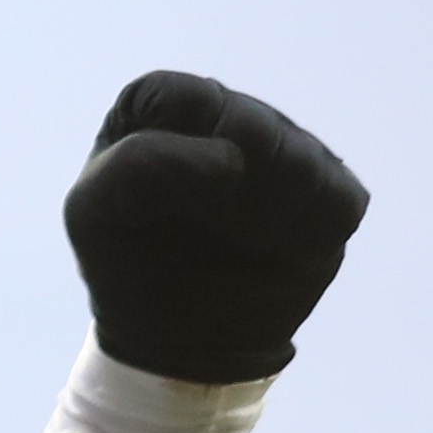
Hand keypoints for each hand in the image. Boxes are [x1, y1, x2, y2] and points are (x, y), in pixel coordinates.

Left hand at [66, 71, 365, 382]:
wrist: (174, 336)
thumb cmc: (127, 261)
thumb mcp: (96, 213)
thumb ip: (133, 165)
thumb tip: (232, 159)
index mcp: (167, 109)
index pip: (177, 96)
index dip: (166, 153)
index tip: (145, 201)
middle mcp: (236, 118)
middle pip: (248, 125)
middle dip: (217, 188)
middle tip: (191, 231)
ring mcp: (293, 153)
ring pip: (299, 163)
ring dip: (257, 216)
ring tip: (227, 243)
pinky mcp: (333, 196)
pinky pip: (336, 203)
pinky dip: (298, 238)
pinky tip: (269, 253)